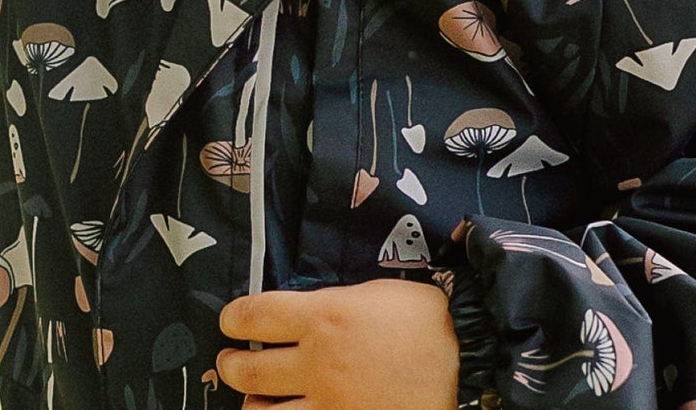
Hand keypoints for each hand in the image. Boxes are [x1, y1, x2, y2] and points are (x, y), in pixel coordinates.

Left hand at [217, 279, 459, 409]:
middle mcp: (318, 362)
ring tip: (254, 399)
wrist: (467, 359)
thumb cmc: (419, 319)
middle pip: (249, 368)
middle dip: (231, 365)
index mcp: (322, 316)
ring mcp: (332, 404)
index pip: (254, 315)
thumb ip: (325, 307)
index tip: (228, 322)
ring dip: (253, 404)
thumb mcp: (366, 295)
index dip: (233, 318)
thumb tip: (294, 319)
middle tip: (230, 362)